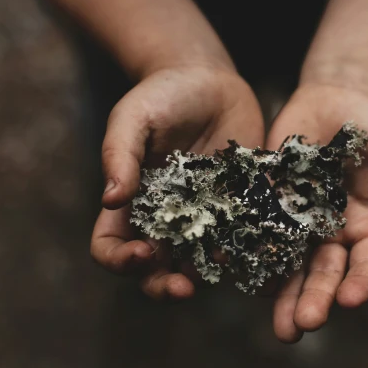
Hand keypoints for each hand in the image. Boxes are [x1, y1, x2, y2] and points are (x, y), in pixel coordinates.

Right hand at [90, 65, 263, 299]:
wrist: (210, 80)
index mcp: (131, 202)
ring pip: (199, 263)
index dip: (119, 260)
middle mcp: (165, 218)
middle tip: (184, 287)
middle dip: (164, 285)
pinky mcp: (237, 207)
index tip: (141, 253)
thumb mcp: (134, 117)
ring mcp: (202, 217)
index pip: (110, 246)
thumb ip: (120, 155)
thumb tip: (110, 199)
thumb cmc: (162, 95)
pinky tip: (257, 247)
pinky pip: (240, 238)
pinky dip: (246, 249)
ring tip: (222, 265)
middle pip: (154, 269)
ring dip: (207, 274)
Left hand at [267, 84, 367, 341]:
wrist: (344, 97)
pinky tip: (235, 268)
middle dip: (313, 299)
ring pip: (288, 263)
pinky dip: (247, 248)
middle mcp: (332, 234)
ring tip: (279, 326)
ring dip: (281, 294)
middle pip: (322, 273)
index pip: (366, 265)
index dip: (360, 283)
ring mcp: (298, 219)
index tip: (350, 299)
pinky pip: (256, 226)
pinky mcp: (269, 199)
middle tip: (302, 325)